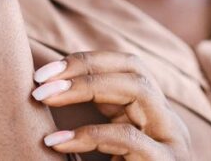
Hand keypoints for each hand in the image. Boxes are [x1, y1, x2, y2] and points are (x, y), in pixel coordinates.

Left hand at [31, 51, 191, 159]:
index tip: (43, 72)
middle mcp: (166, 123)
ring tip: (45, 97)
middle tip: (40, 82)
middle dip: (83, 67)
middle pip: (133, 69)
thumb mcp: (107, 155)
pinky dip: (89, 135)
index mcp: (151, 117)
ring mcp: (171, 143)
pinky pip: (128, 139)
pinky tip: (57, 143)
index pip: (126, 66)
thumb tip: (43, 97)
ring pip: (138, 89)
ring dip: (86, 87)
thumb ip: (89, 134)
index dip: (86, 60)